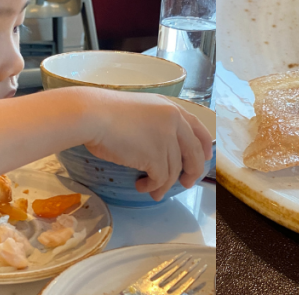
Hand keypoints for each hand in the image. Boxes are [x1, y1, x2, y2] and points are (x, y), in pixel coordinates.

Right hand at [77, 88, 213, 200]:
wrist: (93, 115)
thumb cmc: (107, 112)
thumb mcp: (141, 110)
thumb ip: (157, 124)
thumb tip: (160, 149)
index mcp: (171, 108)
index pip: (199, 129)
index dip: (205, 147)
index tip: (205, 159)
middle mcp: (174, 122)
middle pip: (195, 153)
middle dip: (193, 172)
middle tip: (186, 184)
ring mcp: (167, 139)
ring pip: (175, 171)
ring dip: (164, 184)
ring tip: (152, 190)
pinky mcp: (156, 156)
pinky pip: (161, 179)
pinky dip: (152, 187)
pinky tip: (141, 186)